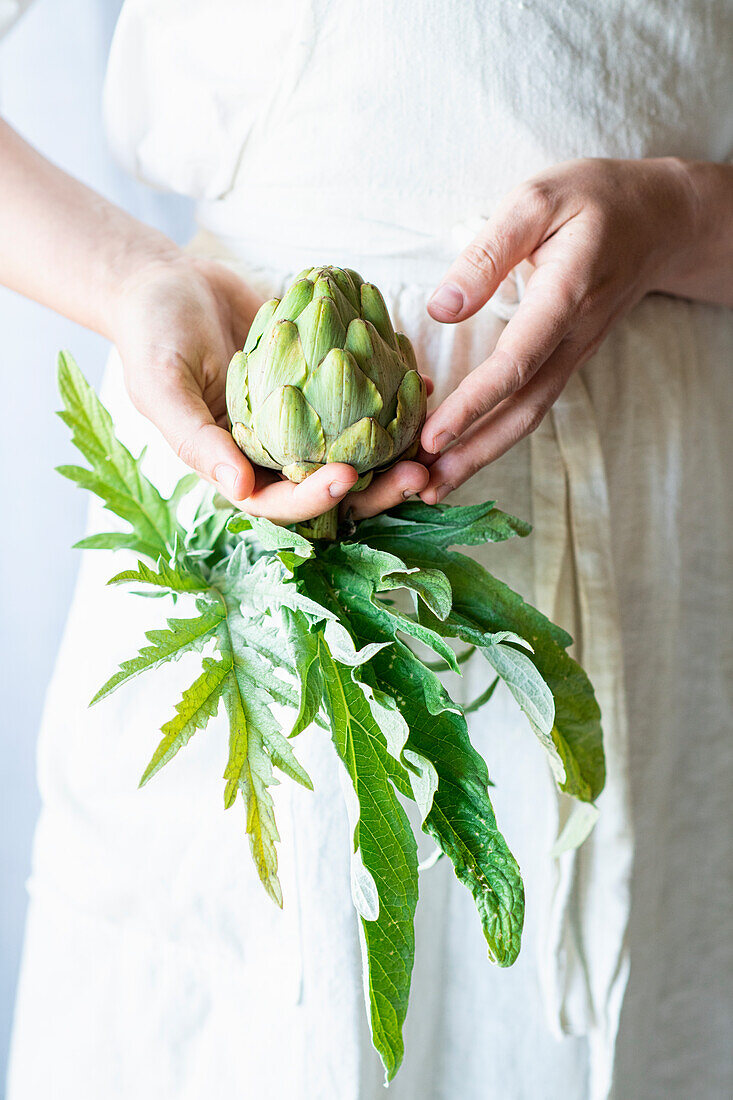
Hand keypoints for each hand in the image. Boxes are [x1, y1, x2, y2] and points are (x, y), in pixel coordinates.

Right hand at [111, 255, 428, 522]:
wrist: (169, 282)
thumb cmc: (153, 335)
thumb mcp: (162, 387)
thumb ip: (196, 441)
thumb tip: (239, 490)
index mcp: (236, 467)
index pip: (281, 503)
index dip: (315, 498)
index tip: (348, 477)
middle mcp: (274, 453)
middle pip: (332, 487)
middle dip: (377, 488)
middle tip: (418, 473)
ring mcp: (302, 421)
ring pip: (355, 449)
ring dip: (395, 449)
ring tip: (433, 437)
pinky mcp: (321, 385)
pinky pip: (359, 400)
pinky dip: (392, 397)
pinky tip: (422, 382)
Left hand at [419, 157, 702, 502]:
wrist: (660, 219)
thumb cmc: (593, 200)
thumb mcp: (537, 200)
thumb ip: (489, 253)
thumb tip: (442, 307)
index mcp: (565, 294)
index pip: (517, 361)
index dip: (474, 402)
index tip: (433, 436)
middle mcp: (574, 337)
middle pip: (524, 408)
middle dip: (473, 452)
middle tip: (425, 488)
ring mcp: (574, 353)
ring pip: (529, 415)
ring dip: (482, 455)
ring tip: (435, 487)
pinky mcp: (567, 359)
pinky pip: (532, 404)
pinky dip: (496, 435)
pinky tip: (463, 451)